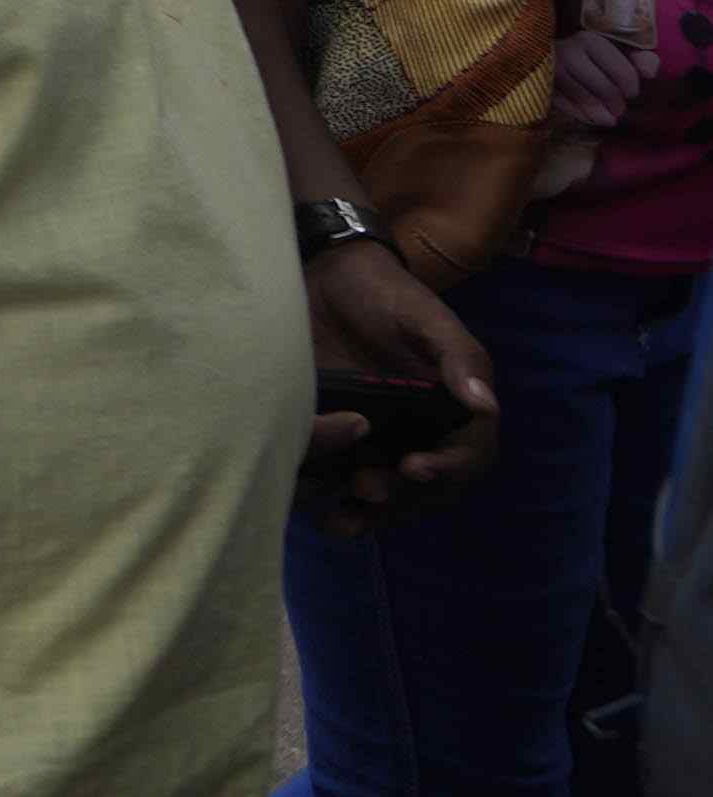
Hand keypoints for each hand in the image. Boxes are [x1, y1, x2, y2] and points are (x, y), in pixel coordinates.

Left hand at [308, 238, 503, 516]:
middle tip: (366, 488)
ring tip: (338, 519)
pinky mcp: (336, 439)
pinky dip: (329, 499)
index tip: (416, 468)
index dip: (447, 470)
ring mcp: (378, 441)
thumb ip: (457, 355)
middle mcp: (421, 435)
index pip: (467, 456)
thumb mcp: (425, 315)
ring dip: (366, 515)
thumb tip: (486, 403)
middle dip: (400, 499)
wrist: (324, 276)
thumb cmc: (386, 292)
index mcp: (454, 412)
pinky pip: (339, 481)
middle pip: (424, 489)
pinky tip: (310, 507)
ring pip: (385, 496)